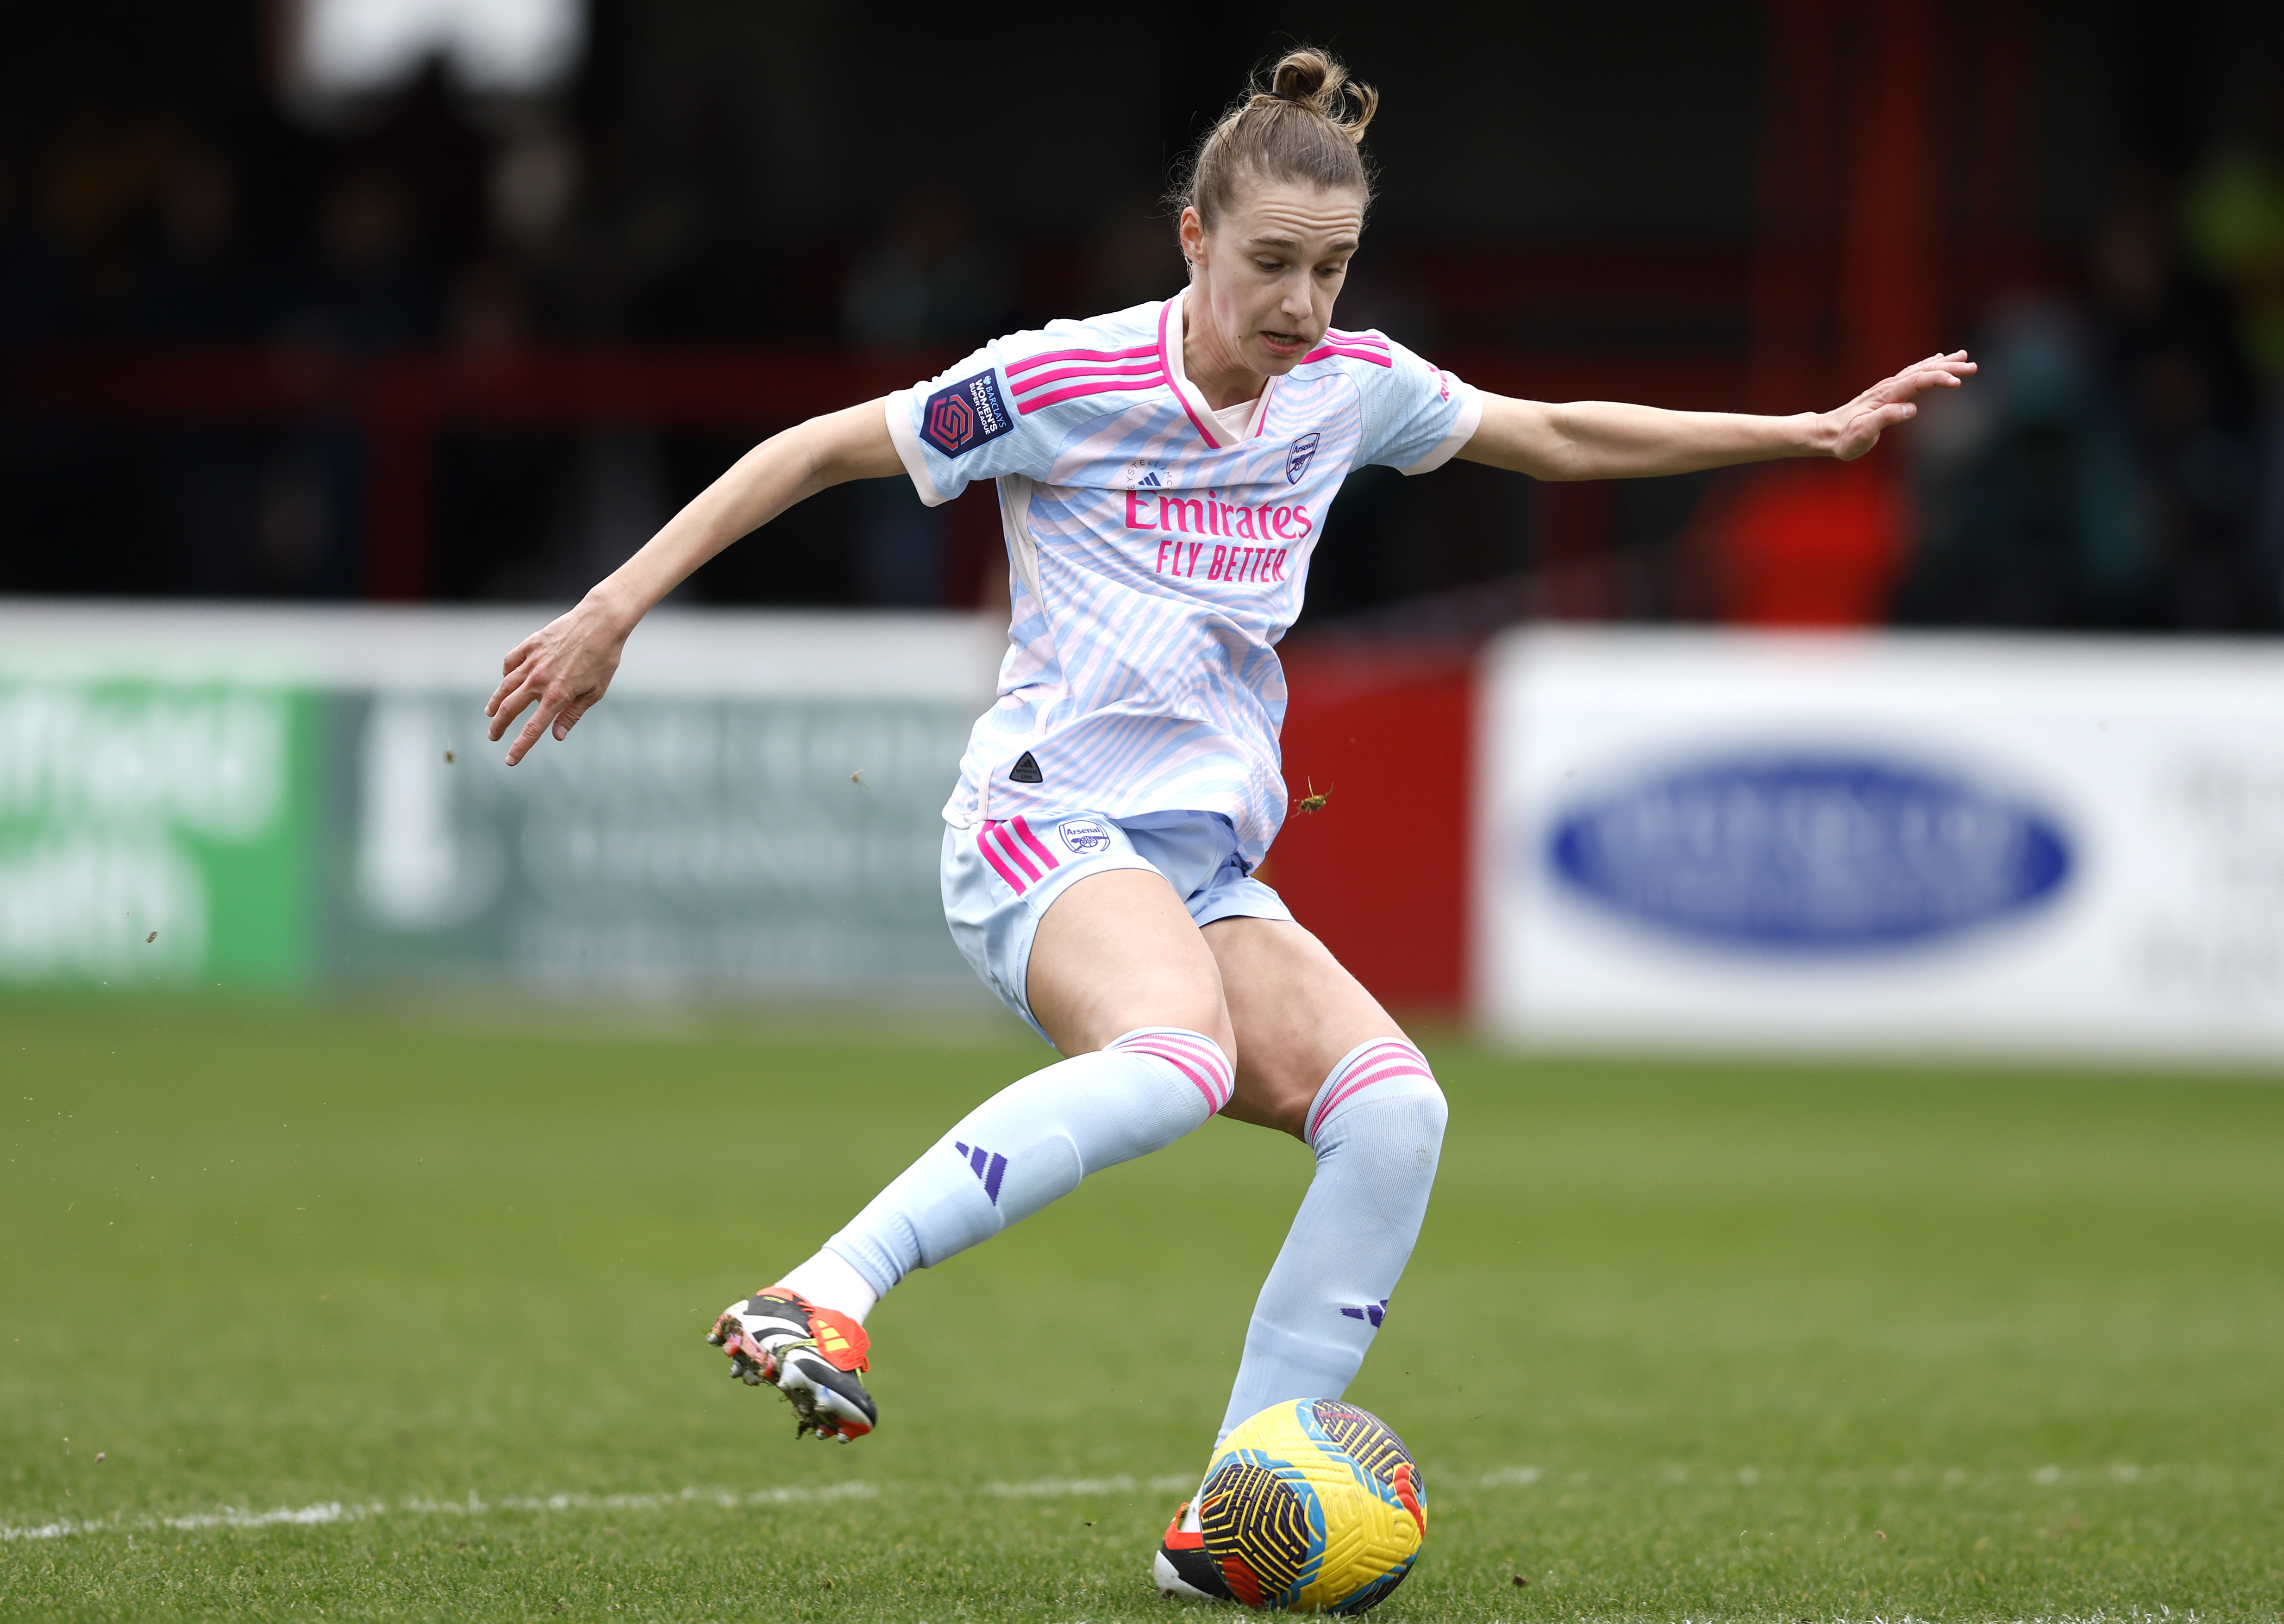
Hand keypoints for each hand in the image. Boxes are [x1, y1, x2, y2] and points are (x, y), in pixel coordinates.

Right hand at [485, 596, 628, 764]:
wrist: (601, 622)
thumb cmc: (604, 658)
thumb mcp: (595, 692)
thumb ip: (573, 715)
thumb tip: (557, 736)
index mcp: (557, 695)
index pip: (532, 728)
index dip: (520, 747)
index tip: (510, 760)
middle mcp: (540, 680)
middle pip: (510, 709)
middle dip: (499, 726)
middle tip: (492, 736)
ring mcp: (533, 661)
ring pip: (505, 686)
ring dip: (495, 702)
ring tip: (490, 713)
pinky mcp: (530, 644)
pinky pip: (510, 662)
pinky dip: (506, 673)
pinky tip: (506, 680)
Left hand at [1825, 350, 1975, 461]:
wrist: (1827, 433)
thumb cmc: (1845, 438)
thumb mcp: (1863, 433)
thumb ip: (1885, 419)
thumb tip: (1911, 409)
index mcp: (1886, 396)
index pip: (1918, 381)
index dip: (1939, 379)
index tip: (1959, 382)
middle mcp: (1889, 387)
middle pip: (1923, 371)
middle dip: (1949, 368)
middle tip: (1973, 366)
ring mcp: (1888, 387)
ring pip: (1919, 369)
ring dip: (1942, 363)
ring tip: (1963, 356)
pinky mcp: (1888, 392)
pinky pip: (1912, 373)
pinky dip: (1928, 365)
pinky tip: (1937, 360)